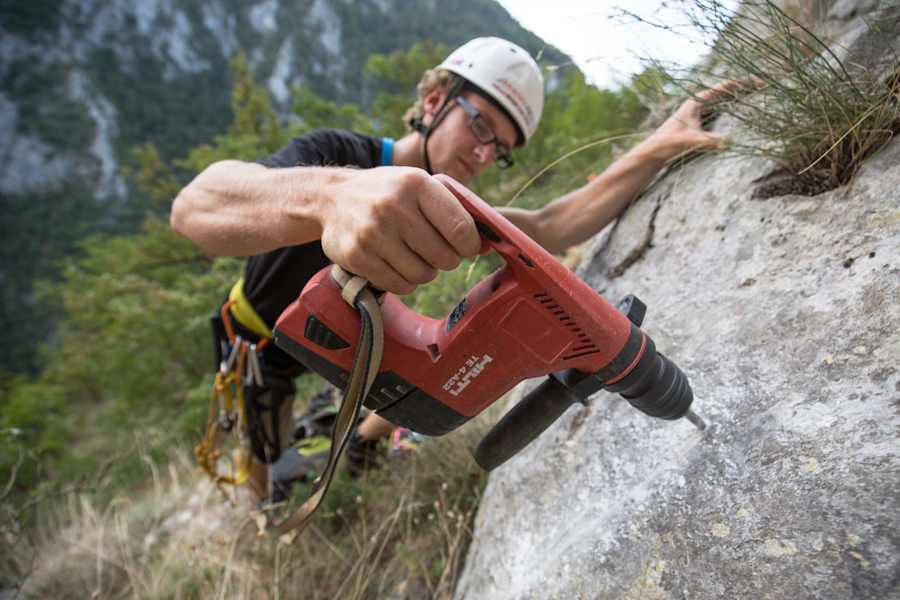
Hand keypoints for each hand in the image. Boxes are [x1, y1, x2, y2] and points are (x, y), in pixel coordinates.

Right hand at [319, 168, 481, 294]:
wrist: (332, 198)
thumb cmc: (388, 194)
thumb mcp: (417, 185)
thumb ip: (452, 210)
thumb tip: (487, 245)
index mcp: (416, 184)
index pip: (461, 229)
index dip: (470, 245)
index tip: (466, 247)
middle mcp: (394, 207)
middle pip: (444, 257)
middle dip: (445, 259)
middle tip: (434, 250)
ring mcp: (373, 233)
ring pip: (422, 275)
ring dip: (424, 271)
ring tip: (413, 256)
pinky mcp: (357, 256)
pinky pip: (399, 285)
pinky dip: (404, 281)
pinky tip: (396, 264)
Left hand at [648, 78, 761, 160]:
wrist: (654, 151)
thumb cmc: (669, 143)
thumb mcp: (692, 141)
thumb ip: (709, 140)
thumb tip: (729, 142)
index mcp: (697, 101)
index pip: (725, 87)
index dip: (743, 83)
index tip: (760, 82)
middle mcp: (698, 102)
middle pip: (726, 91)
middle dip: (744, 88)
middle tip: (764, 87)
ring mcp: (697, 111)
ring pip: (722, 100)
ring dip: (738, 98)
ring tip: (757, 96)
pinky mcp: (697, 121)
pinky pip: (718, 110)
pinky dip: (730, 109)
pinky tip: (740, 113)